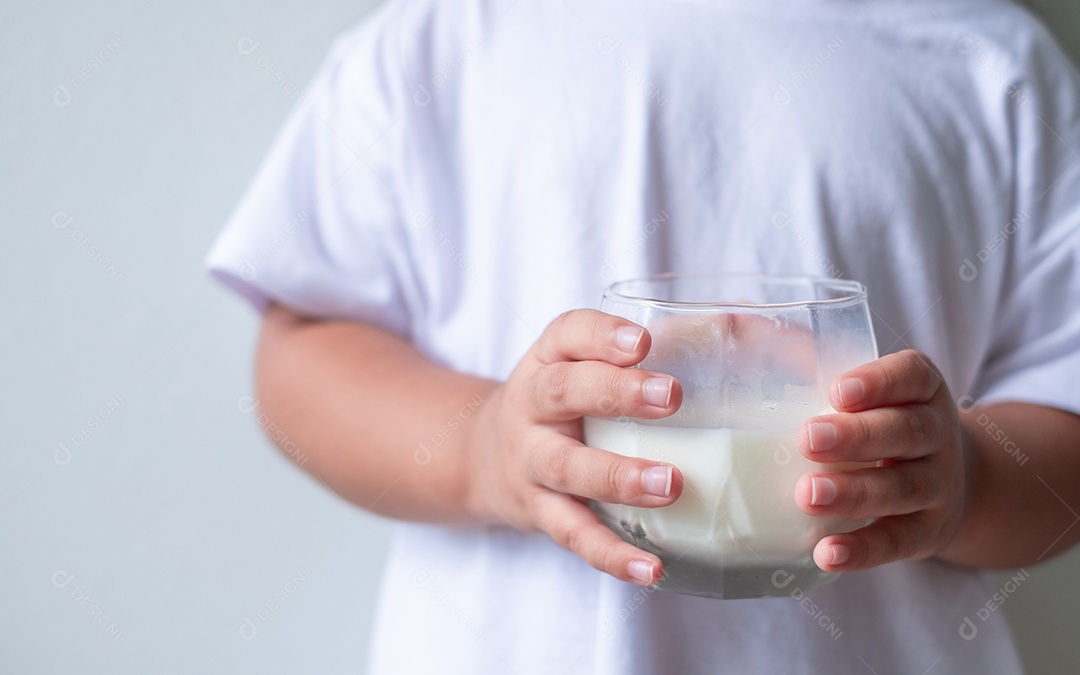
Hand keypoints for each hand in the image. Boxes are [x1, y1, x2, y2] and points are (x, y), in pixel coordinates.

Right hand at [464, 309, 683, 584]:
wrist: (484, 456)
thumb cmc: (561, 404)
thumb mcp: (579, 364)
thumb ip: (640, 350)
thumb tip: (738, 320)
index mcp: (548, 360)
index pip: (568, 333)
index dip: (601, 335)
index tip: (643, 340)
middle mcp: (532, 406)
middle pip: (563, 391)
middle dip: (617, 393)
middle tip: (673, 396)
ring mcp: (531, 461)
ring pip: (569, 467)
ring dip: (619, 477)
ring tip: (671, 484)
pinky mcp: (539, 511)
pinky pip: (575, 535)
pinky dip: (611, 554)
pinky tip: (650, 569)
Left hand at [794, 350, 968, 571]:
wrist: (952, 481)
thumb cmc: (880, 423)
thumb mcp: (870, 393)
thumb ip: (816, 373)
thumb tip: (732, 337)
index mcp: (921, 389)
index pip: (910, 375)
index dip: (878, 382)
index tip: (837, 390)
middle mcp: (937, 434)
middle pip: (905, 432)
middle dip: (857, 436)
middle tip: (807, 439)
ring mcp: (938, 485)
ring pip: (902, 488)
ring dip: (854, 492)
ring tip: (806, 495)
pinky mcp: (928, 533)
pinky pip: (898, 542)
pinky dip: (863, 549)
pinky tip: (826, 553)